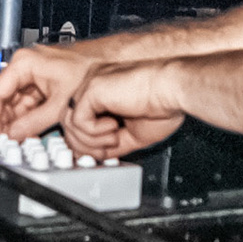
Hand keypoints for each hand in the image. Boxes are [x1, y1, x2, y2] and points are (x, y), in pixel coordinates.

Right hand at [0, 44, 93, 140]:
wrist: (110, 61)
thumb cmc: (90, 68)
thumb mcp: (61, 102)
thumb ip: (36, 122)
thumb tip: (16, 135)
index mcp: (24, 64)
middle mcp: (25, 67)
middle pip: (4, 100)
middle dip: (5, 123)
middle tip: (8, 143)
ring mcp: (33, 76)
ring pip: (15, 104)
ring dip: (17, 123)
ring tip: (20, 141)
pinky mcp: (42, 84)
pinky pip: (28, 104)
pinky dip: (28, 119)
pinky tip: (30, 132)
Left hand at [63, 61, 186, 159]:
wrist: (174, 90)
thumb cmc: (163, 106)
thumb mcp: (132, 134)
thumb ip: (110, 143)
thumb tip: (94, 156)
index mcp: (102, 93)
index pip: (77, 121)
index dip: (85, 142)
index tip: (101, 153)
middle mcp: (92, 86)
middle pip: (68, 123)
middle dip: (85, 145)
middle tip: (107, 150)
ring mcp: (90, 85)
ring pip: (70, 123)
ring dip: (91, 141)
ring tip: (114, 138)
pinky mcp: (92, 89)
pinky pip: (78, 120)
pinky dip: (94, 133)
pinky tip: (114, 128)